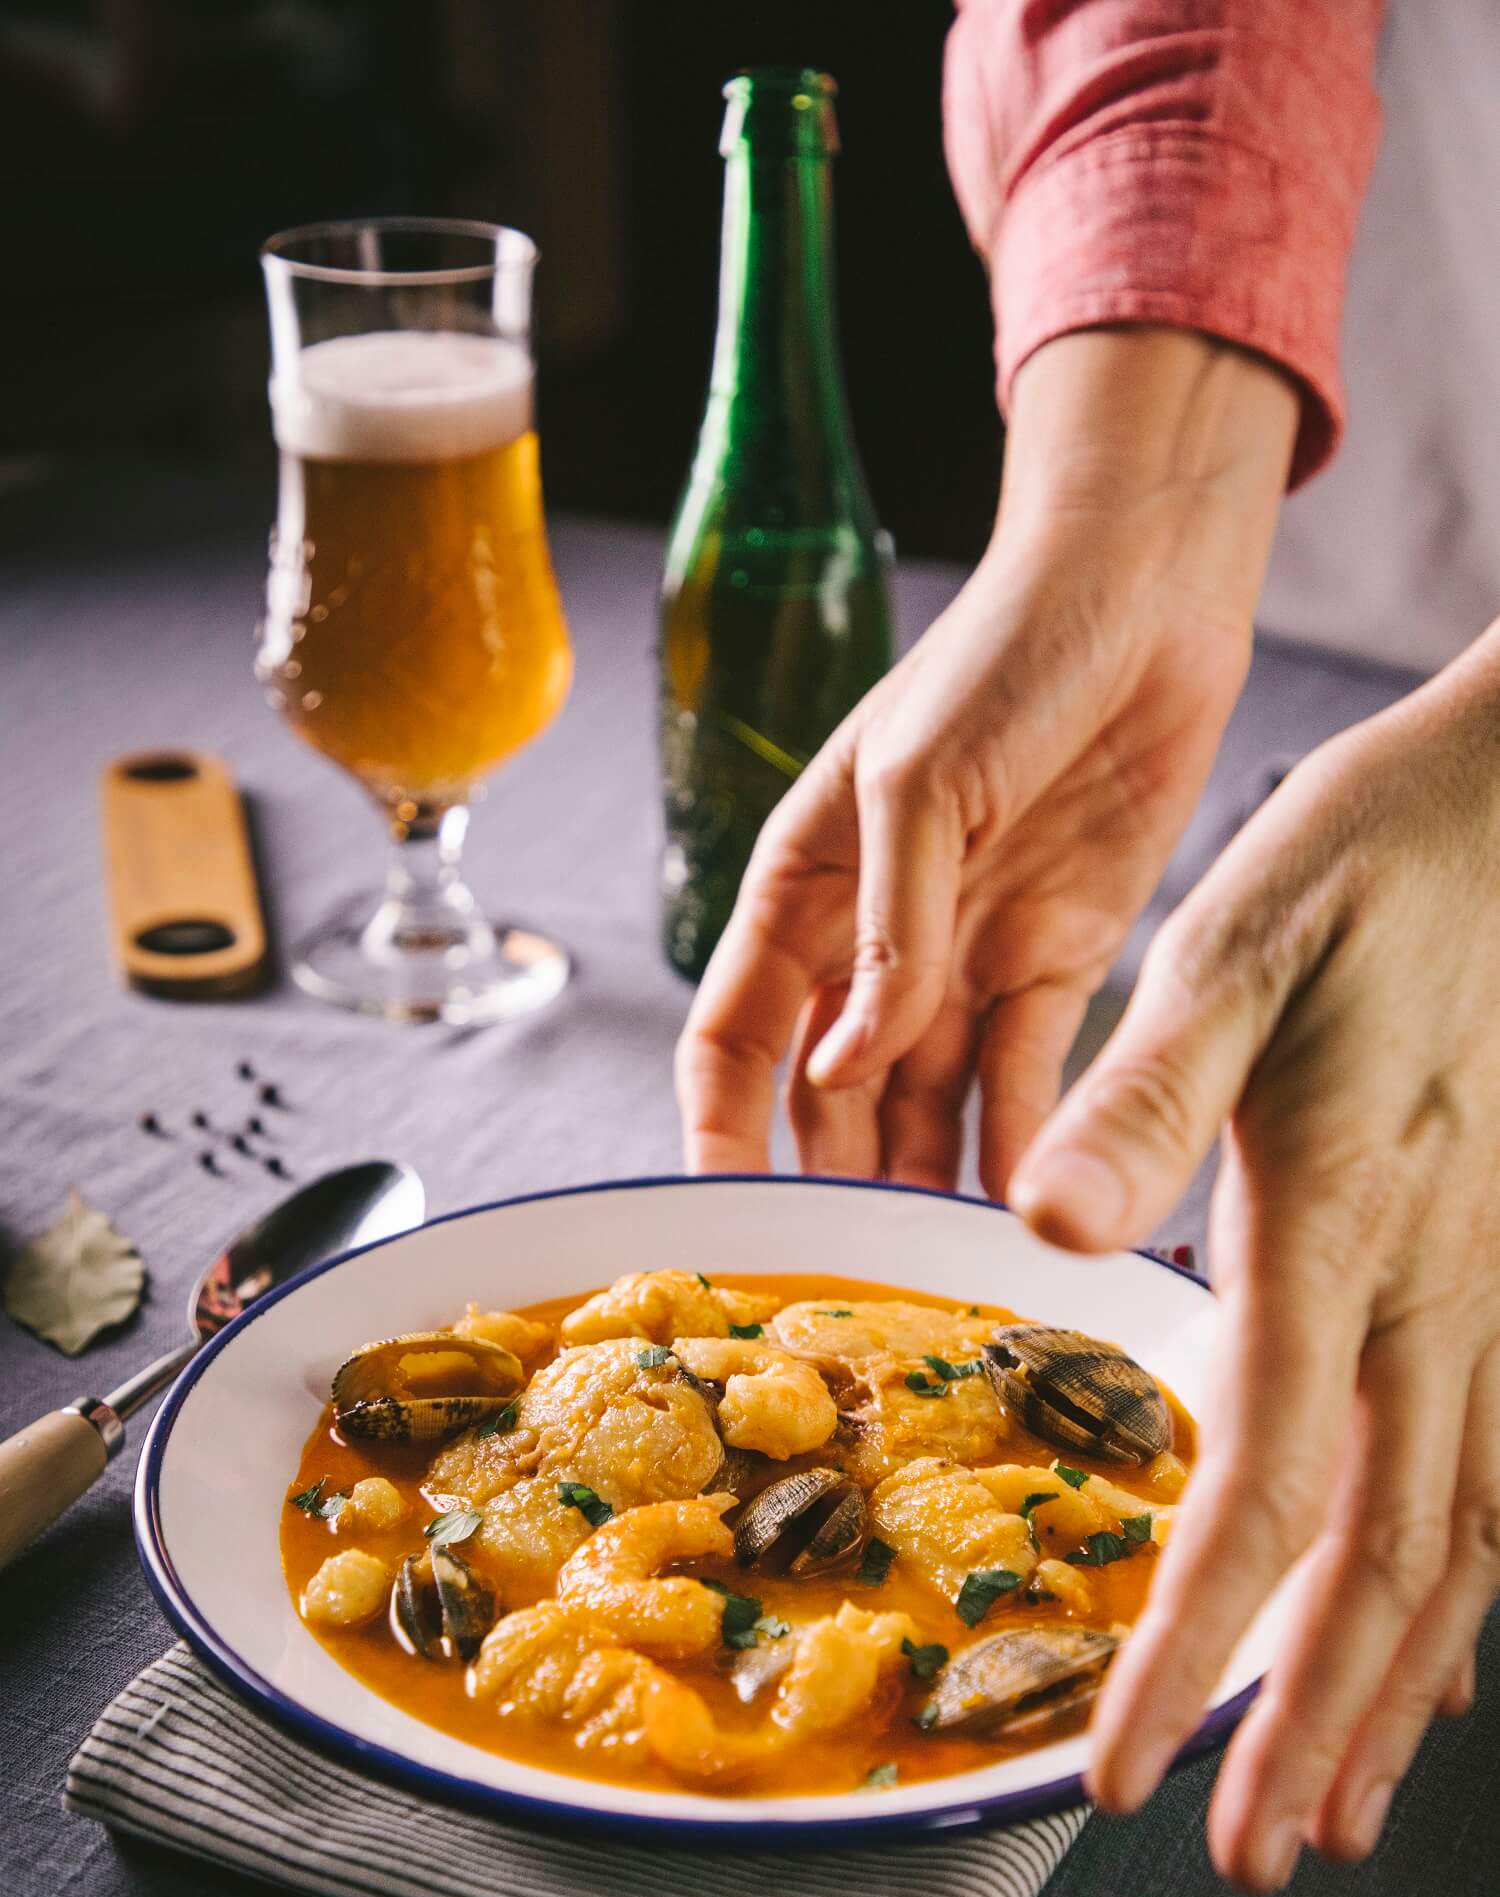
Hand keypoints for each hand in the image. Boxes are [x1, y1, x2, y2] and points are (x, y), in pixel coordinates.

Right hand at [676, 328, 1297, 1188]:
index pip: (732, 1041)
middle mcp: (873, 943)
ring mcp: (966, 960)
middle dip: (830, 1186)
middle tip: (846, 1283)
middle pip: (827, 1101)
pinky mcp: (1059, 966)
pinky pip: (1025, 1080)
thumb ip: (884, 929)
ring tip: (931, 1273)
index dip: (719, 1133)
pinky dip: (1020, 1145)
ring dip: (920, 1184)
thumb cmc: (1003, 652)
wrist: (1146, 592)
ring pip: (922, 1108)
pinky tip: (1023, 1210)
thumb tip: (841, 1070)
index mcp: (801, 889)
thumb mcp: (917, 780)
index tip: (727, 1223)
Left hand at [1011, 627, 1499, 1888]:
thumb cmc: (1376, 863)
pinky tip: (1446, 1644)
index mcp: (1344, 1229)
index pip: (1268, 1492)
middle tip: (1248, 1852)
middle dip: (1308, 1721)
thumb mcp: (1241, 936)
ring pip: (1465, 1539)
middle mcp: (1441, 1292)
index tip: (1117, 1771)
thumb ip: (1152, 1089)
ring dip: (1397, 1684)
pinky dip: (1470, 1580)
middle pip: (1384, 1560)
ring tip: (1338, 1804)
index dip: (1192, 1649)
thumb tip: (1052, 1217)